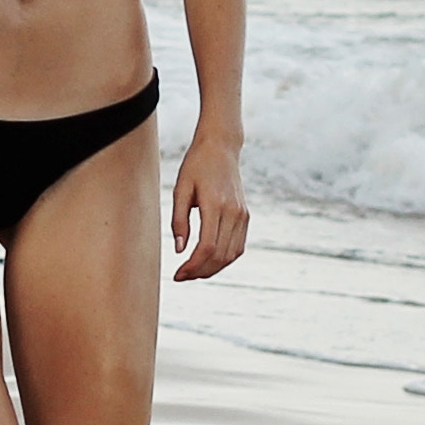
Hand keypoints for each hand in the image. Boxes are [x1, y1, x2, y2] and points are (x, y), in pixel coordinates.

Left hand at [170, 131, 248, 282]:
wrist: (221, 148)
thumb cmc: (195, 166)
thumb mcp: (180, 189)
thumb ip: (179, 220)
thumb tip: (179, 250)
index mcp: (215, 204)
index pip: (207, 246)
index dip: (193, 266)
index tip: (178, 274)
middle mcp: (233, 212)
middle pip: (220, 255)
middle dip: (200, 271)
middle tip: (182, 276)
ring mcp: (242, 215)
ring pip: (231, 254)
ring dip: (212, 269)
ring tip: (193, 272)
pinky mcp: (245, 216)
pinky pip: (238, 246)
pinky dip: (224, 259)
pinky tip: (208, 261)